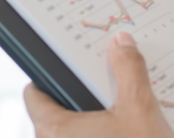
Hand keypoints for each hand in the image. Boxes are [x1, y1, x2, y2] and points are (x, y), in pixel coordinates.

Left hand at [24, 32, 173, 137]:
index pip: (34, 96)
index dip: (51, 78)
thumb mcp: (139, 108)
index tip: (70, 70)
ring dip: (90, 126)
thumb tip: (121, 44)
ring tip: (119, 115)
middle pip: (54, 117)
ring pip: (70, 136)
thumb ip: (128, 70)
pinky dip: (99, 137)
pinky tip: (124, 135)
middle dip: (79, 101)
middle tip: (105, 88)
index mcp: (55, 131)